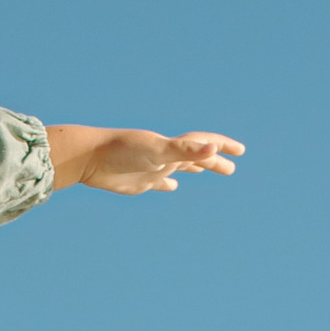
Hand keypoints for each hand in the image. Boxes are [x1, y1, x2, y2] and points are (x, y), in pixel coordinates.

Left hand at [46, 122, 242, 194]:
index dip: (222, 146)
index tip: (240, 151)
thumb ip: (185, 151)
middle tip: (231, 168)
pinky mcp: (139, 181)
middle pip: (195, 158)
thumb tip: (213, 148)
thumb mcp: (158, 151)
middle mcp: (164, 156)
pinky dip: (167, 184)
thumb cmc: (122, 150)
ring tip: (204, 170)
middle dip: (213, 161)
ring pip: (178, 168)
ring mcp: (152, 168)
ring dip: (193, 169)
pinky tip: (171, 187)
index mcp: (171, 147)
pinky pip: (157, 182)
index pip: (203, 144)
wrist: (89, 157)